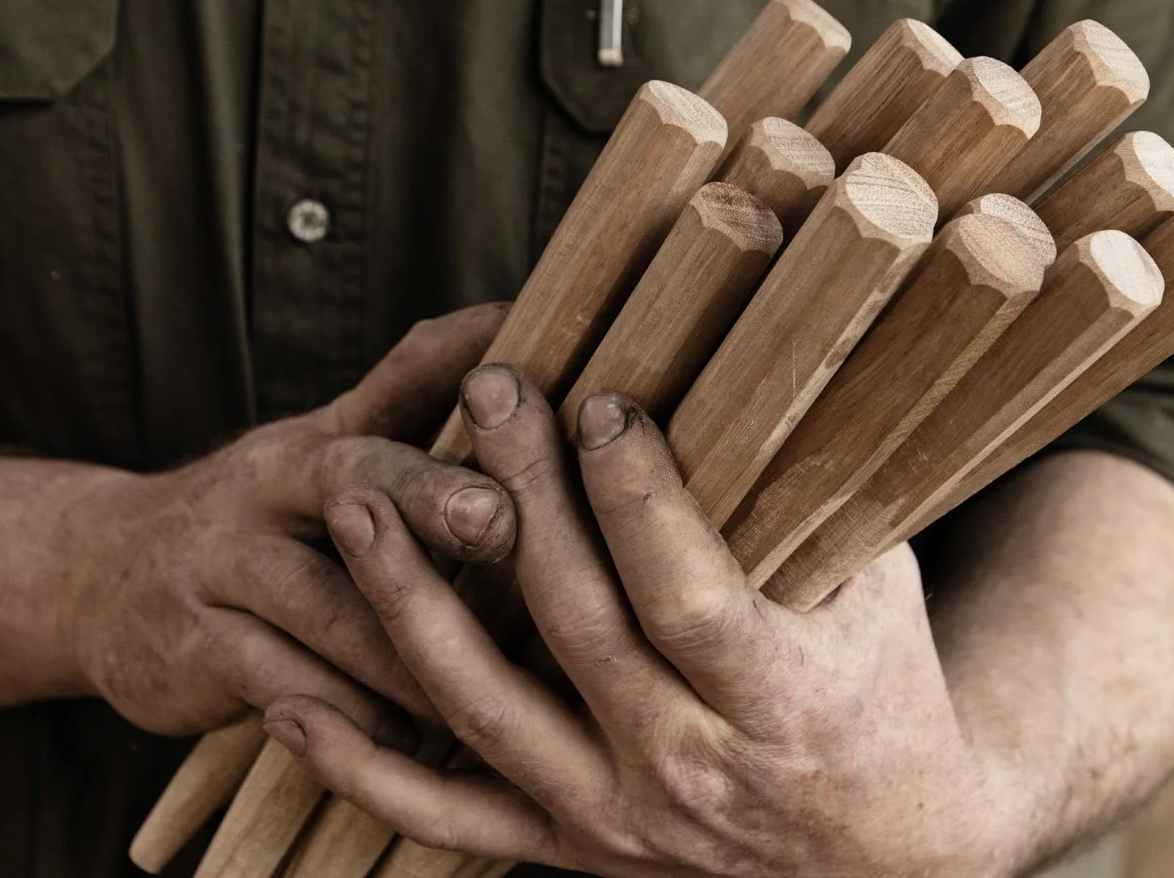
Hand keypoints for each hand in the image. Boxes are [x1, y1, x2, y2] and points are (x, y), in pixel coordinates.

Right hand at [69, 305, 516, 738]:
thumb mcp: (318, 446)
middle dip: (429, 498)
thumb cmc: (250, 515)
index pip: (392, 386)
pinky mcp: (197, 650)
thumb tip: (508, 317)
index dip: (454, 366)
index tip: (520, 357)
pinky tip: (407, 746)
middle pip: (354, 482)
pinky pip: (287, 688)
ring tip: (486, 684)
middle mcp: (267, 489)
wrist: (89, 579)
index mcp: (315, 440)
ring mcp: (224, 568)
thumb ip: (411, 391)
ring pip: (326, 607)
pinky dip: (352, 719)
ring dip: (408, 650)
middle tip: (499, 520)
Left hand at [266, 366, 1029, 877]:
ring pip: (485, 715)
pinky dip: (361, 770)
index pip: (688, 596)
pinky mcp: (565, 850)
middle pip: (578, 630)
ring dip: (409, 609)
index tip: (599, 401)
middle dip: (524, 500)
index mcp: (778, 702)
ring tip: (353, 506)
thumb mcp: (878, 586)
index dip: (636, 499)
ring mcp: (615, 818)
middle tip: (489, 392)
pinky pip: (444, 820)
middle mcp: (687, 769)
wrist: (884, 853)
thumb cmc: (880, 685)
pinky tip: (289, 705)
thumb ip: (812, 489)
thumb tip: (763, 346)